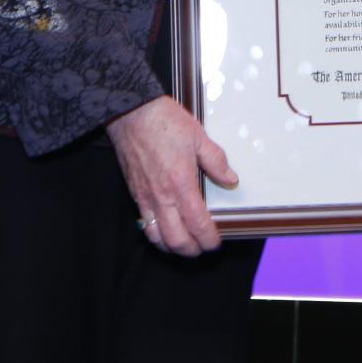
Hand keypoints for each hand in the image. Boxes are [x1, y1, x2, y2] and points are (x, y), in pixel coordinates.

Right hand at [106, 95, 237, 255]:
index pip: (198, 223)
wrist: (131, 113)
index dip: (209, 239)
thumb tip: (230, 179)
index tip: (216, 242)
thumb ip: (216, 161)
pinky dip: (156, 235)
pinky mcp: (135, 193)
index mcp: (181, 183)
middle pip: (177, 239)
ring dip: (172, 247)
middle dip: (192, 250)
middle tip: (203, 247)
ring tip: (185, 245)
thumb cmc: (164, 121)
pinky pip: (144, 224)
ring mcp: (146, 197)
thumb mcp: (198, 136)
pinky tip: (164, 230)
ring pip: (157, 237)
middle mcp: (162, 196)